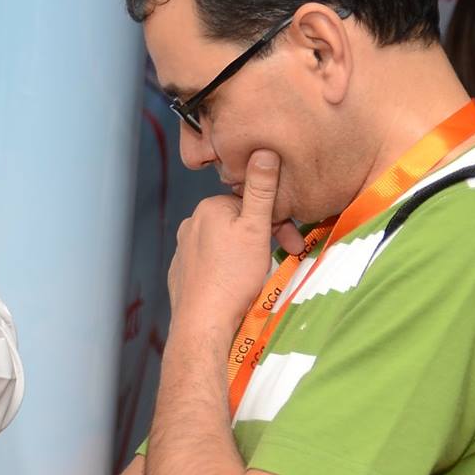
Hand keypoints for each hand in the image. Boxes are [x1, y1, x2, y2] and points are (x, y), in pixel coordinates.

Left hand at [168, 151, 302, 337]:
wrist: (203, 323)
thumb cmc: (233, 278)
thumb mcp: (256, 229)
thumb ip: (261, 190)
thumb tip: (263, 150)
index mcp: (209, 208)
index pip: (250, 205)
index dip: (276, 222)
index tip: (292, 243)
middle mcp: (191, 224)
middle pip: (238, 224)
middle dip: (262, 239)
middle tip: (283, 259)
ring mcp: (183, 250)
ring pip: (225, 244)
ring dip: (245, 255)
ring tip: (256, 277)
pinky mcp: (181, 273)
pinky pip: (210, 264)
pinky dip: (226, 270)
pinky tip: (235, 285)